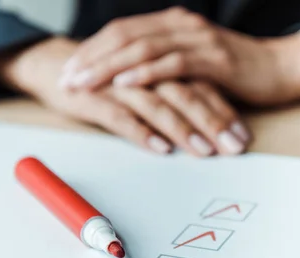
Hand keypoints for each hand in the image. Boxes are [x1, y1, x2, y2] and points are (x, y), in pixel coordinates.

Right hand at [0, 37, 249, 155]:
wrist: (57, 65)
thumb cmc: (110, 78)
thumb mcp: (147, 81)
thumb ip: (175, 92)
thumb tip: (208, 119)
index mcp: (161, 65)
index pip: (201, 86)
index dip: (224, 111)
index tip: (242, 136)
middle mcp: (145, 71)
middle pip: (186, 94)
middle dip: (213, 123)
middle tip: (233, 148)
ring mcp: (119, 84)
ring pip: (158, 105)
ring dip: (183, 129)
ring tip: (203, 151)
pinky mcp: (95, 99)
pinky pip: (122, 117)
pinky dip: (142, 133)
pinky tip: (160, 149)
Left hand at [58, 7, 299, 105]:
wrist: (283, 68)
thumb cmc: (239, 71)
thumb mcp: (196, 64)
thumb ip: (168, 65)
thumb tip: (137, 80)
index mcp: (174, 24)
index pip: (122, 32)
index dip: (92, 50)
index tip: (69, 69)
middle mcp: (181, 25)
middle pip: (124, 36)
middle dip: (90, 58)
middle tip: (65, 78)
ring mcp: (197, 40)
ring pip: (141, 48)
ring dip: (108, 66)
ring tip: (82, 83)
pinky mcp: (213, 59)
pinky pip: (172, 64)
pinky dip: (144, 73)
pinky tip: (123, 83)